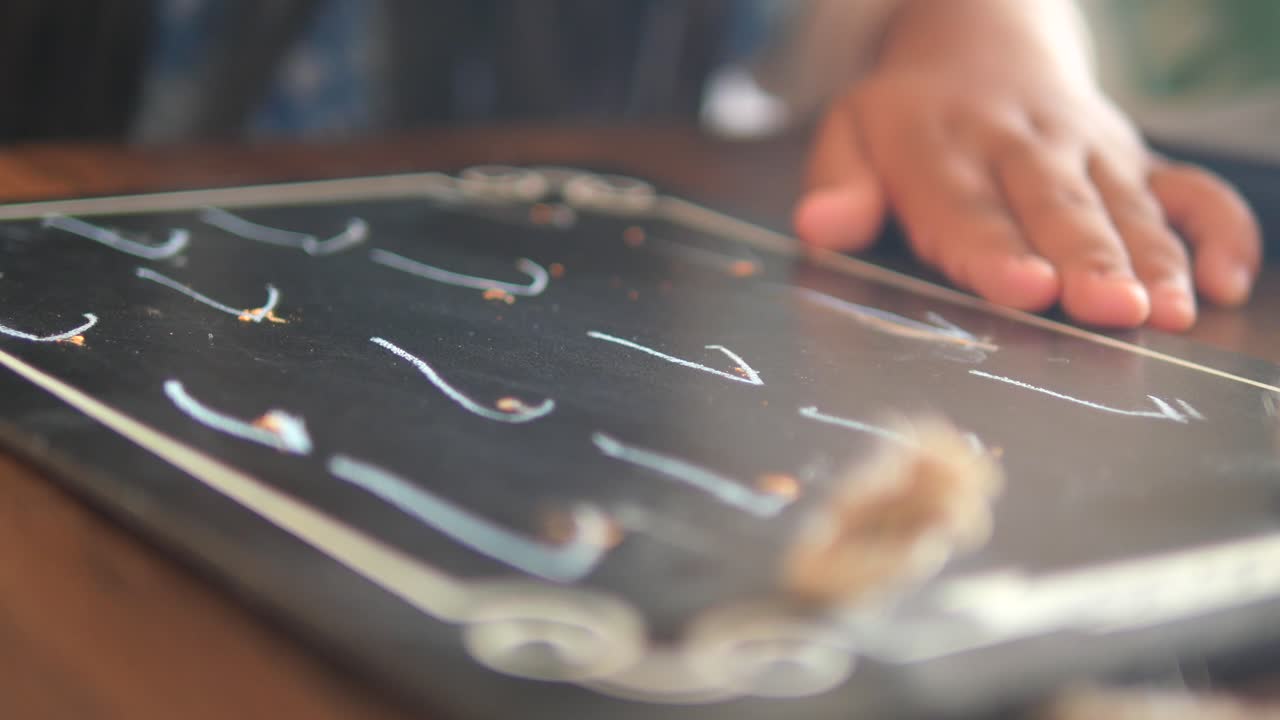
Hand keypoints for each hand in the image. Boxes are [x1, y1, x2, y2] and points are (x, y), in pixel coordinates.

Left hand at [793, 3, 1260, 331]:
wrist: (980, 41)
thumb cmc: (907, 116)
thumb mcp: (850, 133)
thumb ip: (838, 183)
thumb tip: (821, 227)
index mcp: (943, 146)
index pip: (966, 205)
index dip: (994, 250)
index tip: (1023, 288)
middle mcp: (1021, 146)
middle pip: (1057, 207)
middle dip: (1086, 259)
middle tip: (1108, 309)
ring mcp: (1085, 151)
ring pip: (1124, 205)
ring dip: (1150, 259)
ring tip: (1169, 311)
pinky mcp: (1132, 158)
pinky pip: (1188, 190)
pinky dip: (1217, 231)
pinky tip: (1225, 283)